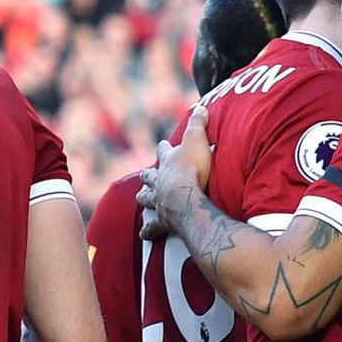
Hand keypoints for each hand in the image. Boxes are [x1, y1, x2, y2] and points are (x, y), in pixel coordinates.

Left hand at [137, 104, 215, 239]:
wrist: (186, 197)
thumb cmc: (193, 169)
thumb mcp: (198, 140)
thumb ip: (199, 124)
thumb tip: (200, 107)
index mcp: (168, 163)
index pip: (164, 152)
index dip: (164, 148)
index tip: (163, 145)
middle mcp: (160, 182)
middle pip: (150, 177)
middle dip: (148, 176)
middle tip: (145, 175)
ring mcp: (160, 201)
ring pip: (148, 199)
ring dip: (145, 198)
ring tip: (141, 198)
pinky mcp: (163, 220)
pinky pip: (153, 226)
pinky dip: (148, 230)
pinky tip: (144, 234)